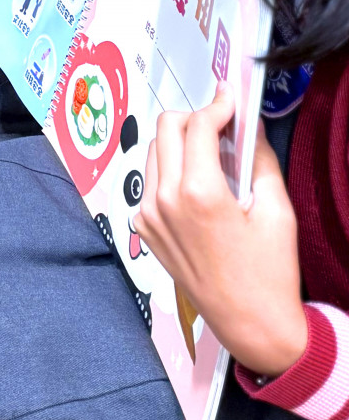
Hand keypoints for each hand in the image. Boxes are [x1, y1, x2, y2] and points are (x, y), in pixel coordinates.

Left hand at [138, 89, 309, 377]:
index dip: (216, 105)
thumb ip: (257, 159)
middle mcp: (163, 200)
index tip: (230, 97)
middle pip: (165, 129)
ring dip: (179, 142)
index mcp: (197, 194)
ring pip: (153, 153)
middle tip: (222, 123)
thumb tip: (247, 124)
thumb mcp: (275, 209)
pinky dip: (170, 170)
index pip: (196, 126)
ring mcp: (147, 215)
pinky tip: (198, 184)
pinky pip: (150, 182)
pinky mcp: (143, 228)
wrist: (249, 322)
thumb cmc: (269, 270)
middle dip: (193, 117)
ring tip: (212, 155)